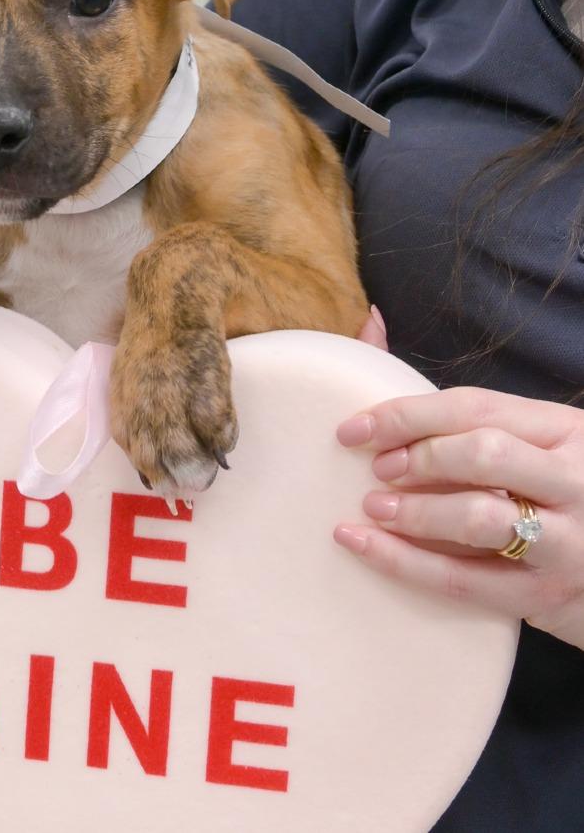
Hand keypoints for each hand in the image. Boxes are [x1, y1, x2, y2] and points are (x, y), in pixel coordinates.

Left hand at [334, 308, 583, 650]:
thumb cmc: (548, 489)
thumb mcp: (524, 438)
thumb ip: (449, 396)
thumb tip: (371, 319)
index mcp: (563, 429)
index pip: (477, 408)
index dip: (407, 415)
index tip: (353, 429)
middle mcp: (573, 478)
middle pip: (484, 453)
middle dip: (419, 458)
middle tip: (378, 470)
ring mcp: (567, 541)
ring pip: (480, 517)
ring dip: (414, 511)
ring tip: (372, 508)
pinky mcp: (545, 596)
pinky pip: (464, 580)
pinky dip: (402, 562)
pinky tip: (361, 545)